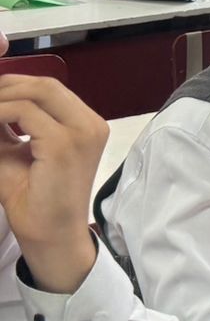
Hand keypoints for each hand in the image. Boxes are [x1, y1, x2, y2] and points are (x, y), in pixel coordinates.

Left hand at [0, 76, 108, 293]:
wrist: (49, 236)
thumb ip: (6, 127)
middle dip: (6, 86)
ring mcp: (82, 132)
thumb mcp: (17, 153)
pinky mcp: (65, 144)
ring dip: (1, 98)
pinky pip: (25, 112)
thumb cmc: (34, 200)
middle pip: (45, 84)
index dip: (15, 85)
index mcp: (85, 126)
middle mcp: (91, 124)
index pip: (50, 89)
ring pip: (37, 91)